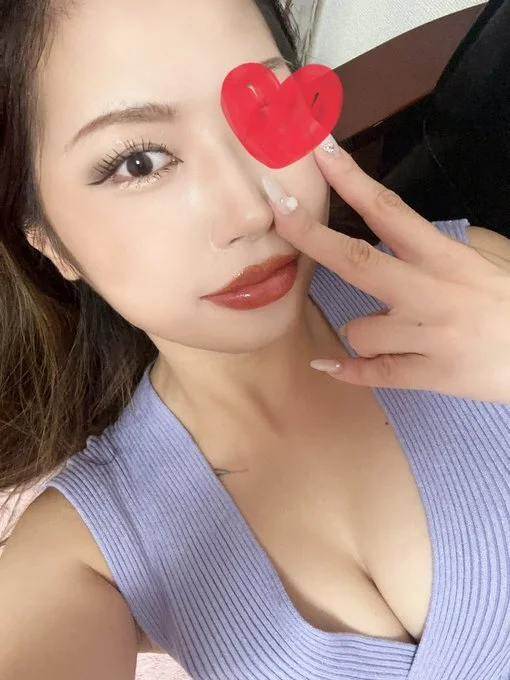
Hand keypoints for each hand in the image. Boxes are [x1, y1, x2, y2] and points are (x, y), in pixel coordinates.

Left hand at [261, 136, 509, 403]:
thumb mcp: (479, 264)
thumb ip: (430, 256)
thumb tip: (385, 255)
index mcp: (444, 257)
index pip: (388, 210)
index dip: (350, 179)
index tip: (318, 151)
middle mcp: (429, 292)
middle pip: (355, 260)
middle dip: (309, 233)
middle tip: (276, 208)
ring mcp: (427, 335)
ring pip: (358, 330)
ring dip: (360, 331)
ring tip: (389, 335)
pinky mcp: (430, 375)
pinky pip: (373, 374)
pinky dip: (348, 370)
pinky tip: (329, 364)